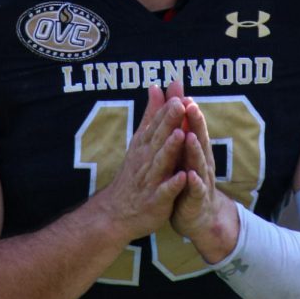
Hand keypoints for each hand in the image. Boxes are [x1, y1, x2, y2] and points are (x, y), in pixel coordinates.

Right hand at [94, 83, 187, 241]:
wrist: (117, 212)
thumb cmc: (135, 173)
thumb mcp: (141, 141)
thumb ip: (152, 115)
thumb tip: (156, 87)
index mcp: (145, 145)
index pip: (156, 124)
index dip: (166, 108)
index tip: (177, 92)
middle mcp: (146, 160)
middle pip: (158, 138)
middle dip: (169, 122)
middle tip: (179, 105)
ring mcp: (150, 180)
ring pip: (161, 162)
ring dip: (170, 149)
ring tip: (181, 135)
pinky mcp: (155, 201)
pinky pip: (164, 191)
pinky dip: (173, 184)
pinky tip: (182, 177)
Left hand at [170, 97, 239, 263]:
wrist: (198, 216)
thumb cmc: (189, 179)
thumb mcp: (184, 154)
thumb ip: (182, 130)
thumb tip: (179, 103)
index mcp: (195, 151)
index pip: (193, 128)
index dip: (189, 112)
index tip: (184, 94)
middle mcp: (201, 162)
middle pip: (199, 140)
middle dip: (196, 124)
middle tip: (191, 106)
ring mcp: (201, 180)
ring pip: (199, 163)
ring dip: (195, 150)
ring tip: (190, 137)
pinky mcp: (196, 199)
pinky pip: (196, 190)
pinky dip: (194, 183)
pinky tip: (191, 176)